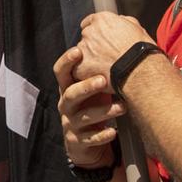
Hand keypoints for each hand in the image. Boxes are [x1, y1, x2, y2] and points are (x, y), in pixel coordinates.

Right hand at [54, 46, 123, 171]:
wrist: (87, 141)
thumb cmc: (93, 106)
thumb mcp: (93, 88)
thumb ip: (98, 70)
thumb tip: (115, 40)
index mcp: (68, 88)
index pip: (60, 72)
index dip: (67, 61)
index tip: (78, 50)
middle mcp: (66, 105)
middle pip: (70, 94)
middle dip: (86, 86)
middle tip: (103, 80)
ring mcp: (71, 124)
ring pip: (83, 117)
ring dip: (103, 110)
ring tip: (121, 106)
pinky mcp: (78, 141)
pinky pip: (89, 139)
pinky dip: (101, 135)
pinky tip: (113, 132)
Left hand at [75, 12, 152, 82]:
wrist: (140, 70)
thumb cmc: (141, 51)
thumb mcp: (136, 28)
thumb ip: (123, 21)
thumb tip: (120, 21)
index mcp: (102, 20)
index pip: (89, 22)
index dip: (94, 31)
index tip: (98, 39)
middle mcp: (90, 31)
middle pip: (85, 38)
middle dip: (93, 46)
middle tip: (106, 56)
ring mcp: (83, 48)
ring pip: (81, 54)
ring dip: (90, 60)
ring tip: (106, 68)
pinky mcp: (81, 66)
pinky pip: (79, 70)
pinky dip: (87, 74)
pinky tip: (100, 76)